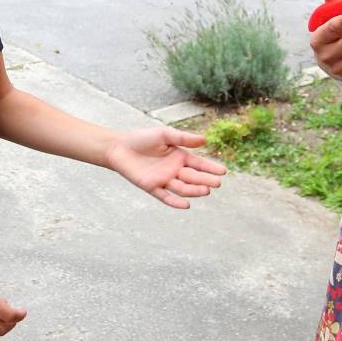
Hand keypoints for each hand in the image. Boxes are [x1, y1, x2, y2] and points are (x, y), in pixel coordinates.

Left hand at [104, 127, 226, 208]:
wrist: (118, 147)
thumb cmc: (141, 139)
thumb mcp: (164, 135)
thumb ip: (182, 138)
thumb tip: (204, 140)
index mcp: (179, 157)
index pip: (199, 164)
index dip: (211, 168)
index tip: (223, 172)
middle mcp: (174, 170)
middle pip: (193, 177)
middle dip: (206, 180)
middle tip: (217, 183)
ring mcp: (164, 180)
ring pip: (183, 188)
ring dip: (194, 190)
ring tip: (206, 190)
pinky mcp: (152, 187)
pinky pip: (165, 197)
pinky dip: (175, 202)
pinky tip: (186, 205)